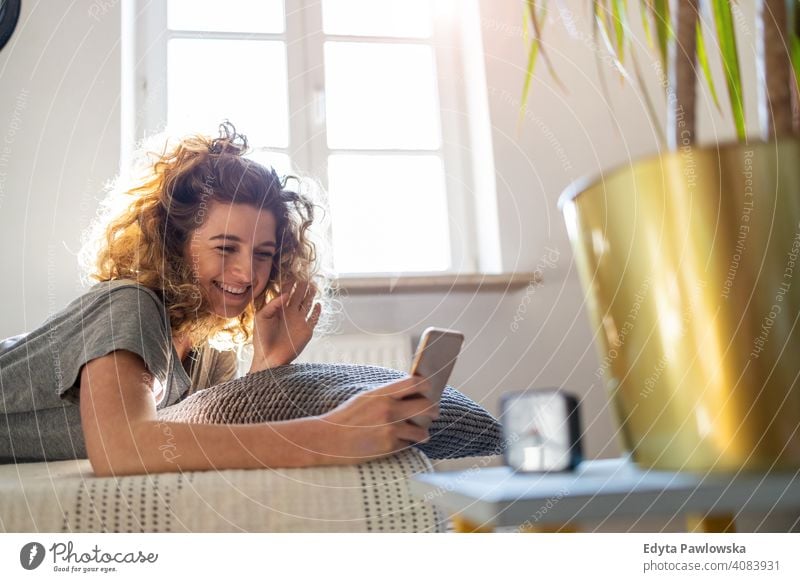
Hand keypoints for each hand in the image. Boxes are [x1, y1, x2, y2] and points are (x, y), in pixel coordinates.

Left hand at [250, 280, 321, 370]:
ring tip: (314, 285)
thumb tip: (286, 293)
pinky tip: (318, 303)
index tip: (294, 274)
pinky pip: (314, 318)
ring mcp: (299, 321)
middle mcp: (290, 313)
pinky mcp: (306, 330)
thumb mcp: (262, 317)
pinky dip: (317, 311)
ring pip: (307, 304)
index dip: (290, 284)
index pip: (286, 292)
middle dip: (302, 286)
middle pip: (298, 296)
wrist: (269, 357)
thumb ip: (273, 304)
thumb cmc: (261, 338)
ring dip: (311, 295)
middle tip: (306, 276)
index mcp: (278, 309)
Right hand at [310, 376, 439, 464]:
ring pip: (422, 431)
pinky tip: (399, 443)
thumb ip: (387, 395)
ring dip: (423, 433)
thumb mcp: (366, 398)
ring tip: (422, 434)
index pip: (415, 383)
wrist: (328, 440)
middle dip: (433, 410)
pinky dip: (406, 445)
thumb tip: (410, 393)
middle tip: (434, 413)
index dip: (426, 386)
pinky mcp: (389, 447)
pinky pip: (407, 445)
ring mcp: (391, 429)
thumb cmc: (346, 417)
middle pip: (426, 406)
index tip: (429, 389)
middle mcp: (389, 410)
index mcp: (383, 394)